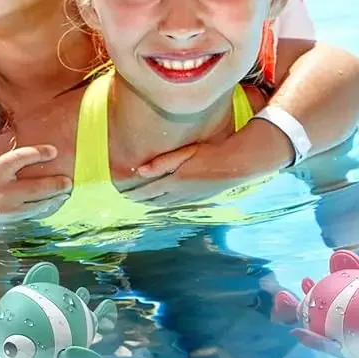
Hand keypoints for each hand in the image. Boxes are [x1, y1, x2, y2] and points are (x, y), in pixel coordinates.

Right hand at [0, 135, 71, 224]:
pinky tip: (56, 203)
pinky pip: (32, 214)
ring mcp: (6, 208)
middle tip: (68, 180)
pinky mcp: (8, 219)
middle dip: (53, 185)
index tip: (53, 150)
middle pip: (33, 189)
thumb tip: (1, 132)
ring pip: (36, 205)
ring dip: (53, 198)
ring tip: (66, 191)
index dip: (37, 153)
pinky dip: (45, 209)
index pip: (17, 159)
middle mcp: (1, 192)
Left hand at [122, 143, 245, 206]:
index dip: (134, 193)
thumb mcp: (184, 153)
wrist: (235, 165)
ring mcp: (190, 198)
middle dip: (142, 200)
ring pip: (166, 205)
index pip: (148, 191)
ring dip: (153, 204)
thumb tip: (139, 170)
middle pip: (155, 200)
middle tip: (130, 199)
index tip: (123, 194)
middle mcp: (180, 193)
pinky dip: (167, 205)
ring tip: (144, 202)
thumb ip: (161, 162)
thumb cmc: (209, 153)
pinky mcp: (200, 199)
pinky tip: (166, 202)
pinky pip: (178, 205)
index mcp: (173, 181)